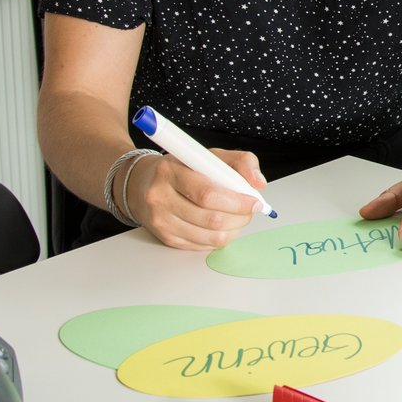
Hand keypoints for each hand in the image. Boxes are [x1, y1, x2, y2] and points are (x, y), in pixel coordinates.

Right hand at [127, 148, 266, 250]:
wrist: (143, 184)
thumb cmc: (182, 168)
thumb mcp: (210, 155)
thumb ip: (240, 162)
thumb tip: (259, 183)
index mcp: (171, 171)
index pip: (208, 194)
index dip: (237, 201)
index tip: (254, 202)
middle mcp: (161, 197)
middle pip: (211, 219)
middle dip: (240, 217)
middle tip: (249, 211)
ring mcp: (161, 221)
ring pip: (209, 236)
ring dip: (233, 230)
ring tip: (238, 218)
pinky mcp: (165, 237)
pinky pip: (201, 246)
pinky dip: (219, 239)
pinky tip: (222, 226)